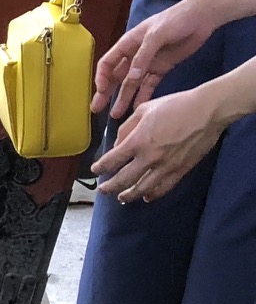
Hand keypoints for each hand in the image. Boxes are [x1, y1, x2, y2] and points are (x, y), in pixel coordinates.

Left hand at [91, 88, 224, 204]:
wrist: (208, 110)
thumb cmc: (175, 105)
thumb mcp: (144, 110)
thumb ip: (127, 128)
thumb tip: (117, 143)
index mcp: (137, 141)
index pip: (112, 160)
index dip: (100, 167)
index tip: (95, 170)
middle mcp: (149, 157)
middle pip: (123, 179)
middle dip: (110, 187)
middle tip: (103, 190)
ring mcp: (166, 166)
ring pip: (143, 188)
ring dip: (129, 195)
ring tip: (121, 198)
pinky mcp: (182, 169)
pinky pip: (164, 187)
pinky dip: (153, 194)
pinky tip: (146, 197)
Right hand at [94, 0, 216, 117]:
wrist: (202, 17)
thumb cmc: (175, 19)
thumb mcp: (157, 34)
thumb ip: (143, 56)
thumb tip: (130, 78)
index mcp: (128, 44)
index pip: (107, 63)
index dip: (101, 77)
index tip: (101, 92)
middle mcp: (134, 55)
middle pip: (116, 77)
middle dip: (106, 92)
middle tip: (98, 109)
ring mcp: (148, 63)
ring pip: (131, 84)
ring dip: (123, 98)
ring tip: (116, 114)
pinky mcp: (162, 68)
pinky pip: (149, 85)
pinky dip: (143, 95)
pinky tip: (138, 107)